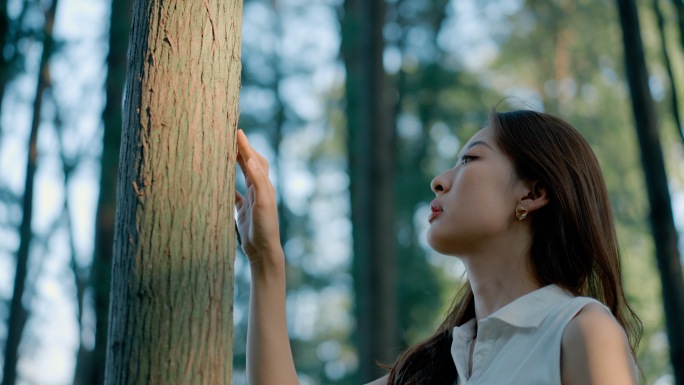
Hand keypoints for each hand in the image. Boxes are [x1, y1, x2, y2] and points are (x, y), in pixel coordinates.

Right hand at [235, 129, 281, 265]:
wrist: (263, 250)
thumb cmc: (265, 227)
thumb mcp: (262, 203)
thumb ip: (258, 181)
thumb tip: (250, 159)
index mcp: (264, 185)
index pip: (254, 160)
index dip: (246, 145)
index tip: (237, 131)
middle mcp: (258, 190)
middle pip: (250, 164)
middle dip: (242, 150)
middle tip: (231, 136)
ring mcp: (250, 199)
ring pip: (241, 176)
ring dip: (235, 163)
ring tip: (225, 151)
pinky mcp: (243, 210)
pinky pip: (233, 193)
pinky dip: (226, 184)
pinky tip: (217, 180)